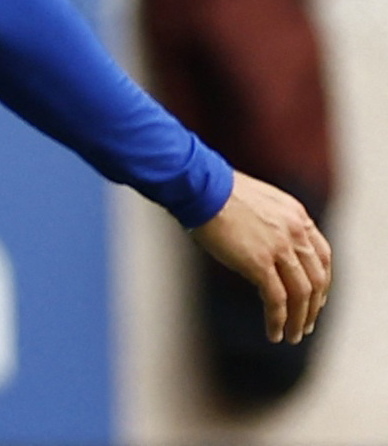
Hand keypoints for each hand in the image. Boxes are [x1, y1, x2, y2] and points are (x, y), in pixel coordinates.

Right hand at [191, 170, 330, 343]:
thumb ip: (272, 222)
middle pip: (317, 279)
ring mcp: (279, 247)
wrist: (199, 186)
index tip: (315, 298)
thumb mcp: (257, 201)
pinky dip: (278, 320)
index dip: (322, 281)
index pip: (322, 256)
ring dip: (299, 320)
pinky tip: (274, 332)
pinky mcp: (259, 262)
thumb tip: (266, 245)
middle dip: (313, 307)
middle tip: (306, 324)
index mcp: (296, 216)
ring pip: (301, 294)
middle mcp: (294, 232)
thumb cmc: (216, 190)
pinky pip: (276, 300)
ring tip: (292, 336)